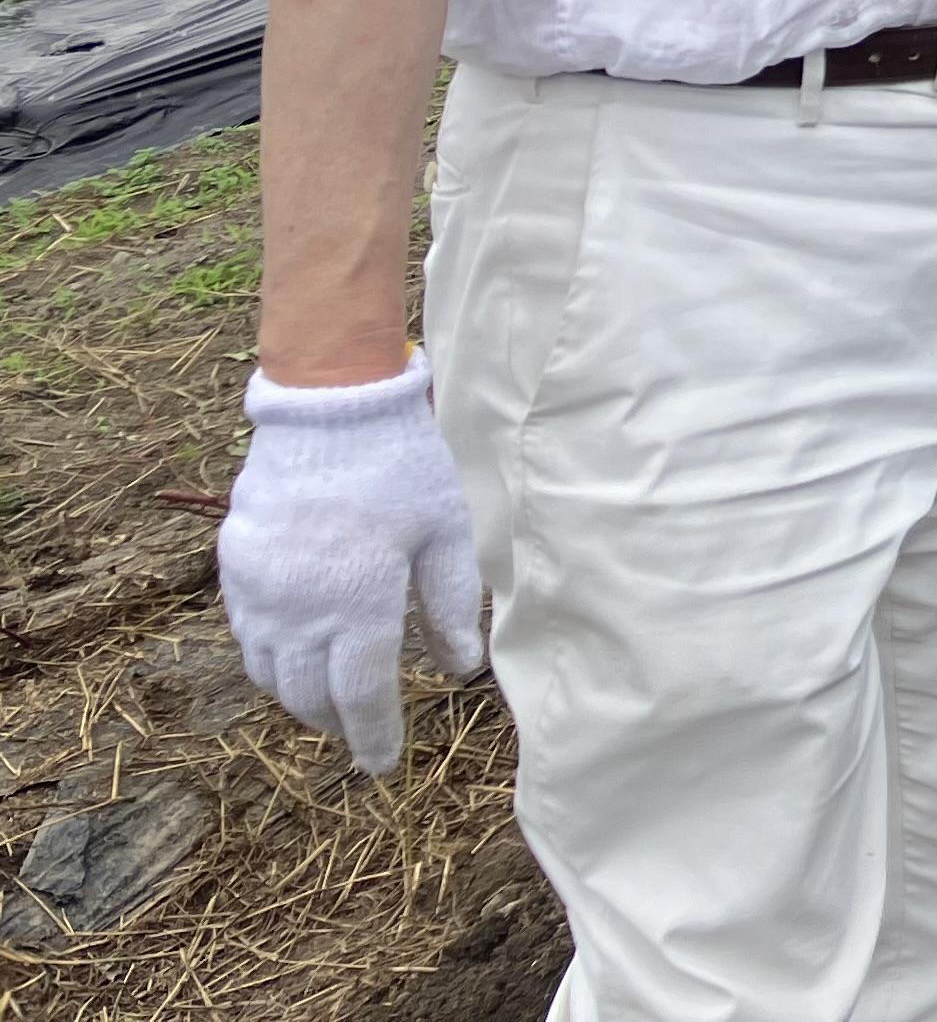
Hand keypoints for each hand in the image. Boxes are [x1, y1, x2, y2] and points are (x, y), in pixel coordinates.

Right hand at [217, 351, 484, 774]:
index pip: (363, 695)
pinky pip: (246, 636)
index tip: (383, 764)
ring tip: (328, 701)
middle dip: (337, 722)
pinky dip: (270, 658)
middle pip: (311, 695)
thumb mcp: (445, 534)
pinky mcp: (235, 569)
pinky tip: (293, 654)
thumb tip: (462, 669)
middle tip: (360, 731)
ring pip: (270, 673)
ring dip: (299, 696)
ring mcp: (260, 592)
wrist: (329, 411)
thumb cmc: (401, 469)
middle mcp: (301, 611)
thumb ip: (450, 606)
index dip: (374, 735)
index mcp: (360, 605)